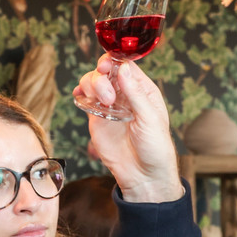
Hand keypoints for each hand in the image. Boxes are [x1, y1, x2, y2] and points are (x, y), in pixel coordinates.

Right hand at [73, 56, 183, 203]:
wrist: (143, 175)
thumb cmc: (155, 148)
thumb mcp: (150, 119)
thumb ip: (136, 93)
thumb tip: (124, 68)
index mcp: (143, 90)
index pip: (126, 65)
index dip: (114, 60)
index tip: (107, 65)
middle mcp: (125, 94)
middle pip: (106, 70)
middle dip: (101, 75)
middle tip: (107, 94)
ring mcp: (109, 105)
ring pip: (93, 82)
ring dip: (92, 85)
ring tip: (103, 102)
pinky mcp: (97, 118)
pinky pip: (85, 99)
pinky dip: (80, 94)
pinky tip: (81, 97)